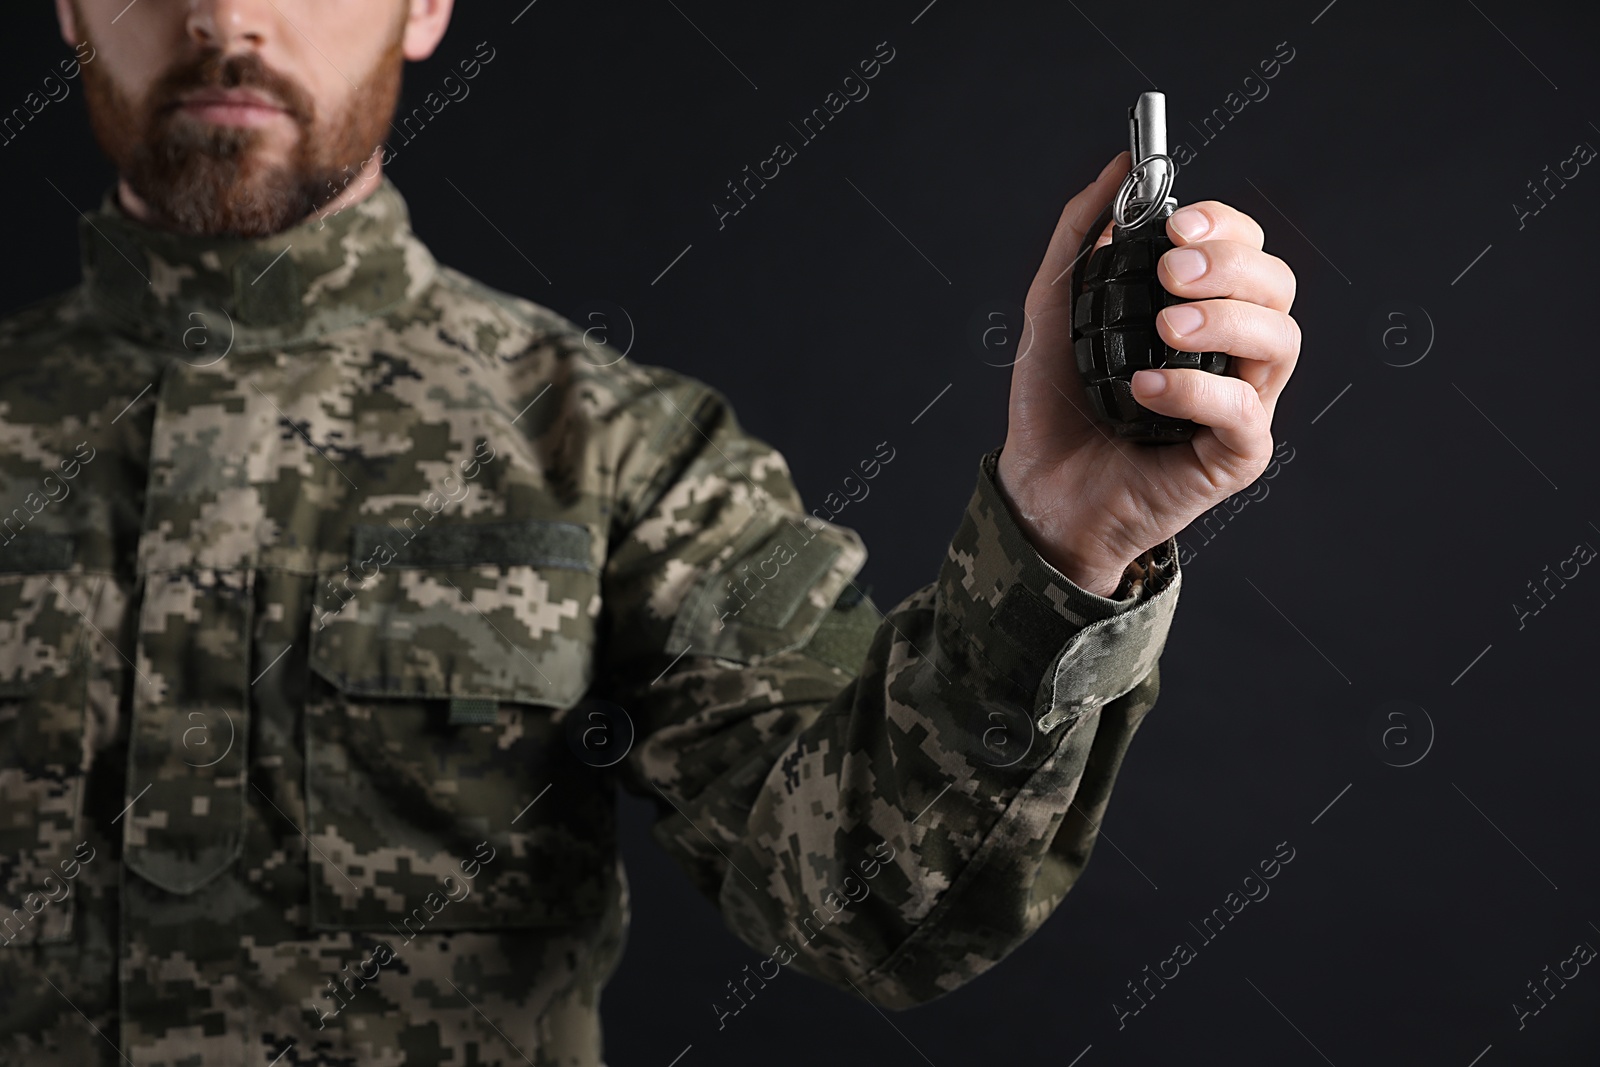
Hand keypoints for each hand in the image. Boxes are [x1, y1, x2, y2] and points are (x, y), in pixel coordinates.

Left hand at [995, 151, 1300, 595]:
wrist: (1039, 486)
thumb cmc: (1055, 402)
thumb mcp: (1055, 305)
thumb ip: (1082, 236)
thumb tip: (1117, 168)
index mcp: (1203, 311)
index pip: (1249, 249)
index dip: (1225, 226)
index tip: (1176, 223)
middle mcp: (1233, 352)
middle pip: (1278, 286)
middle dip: (1230, 266)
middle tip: (1170, 274)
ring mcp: (1241, 403)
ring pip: (1281, 340)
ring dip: (1225, 318)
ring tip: (1163, 328)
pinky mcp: (1236, 455)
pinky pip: (1243, 410)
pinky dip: (1195, 388)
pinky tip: (1146, 386)